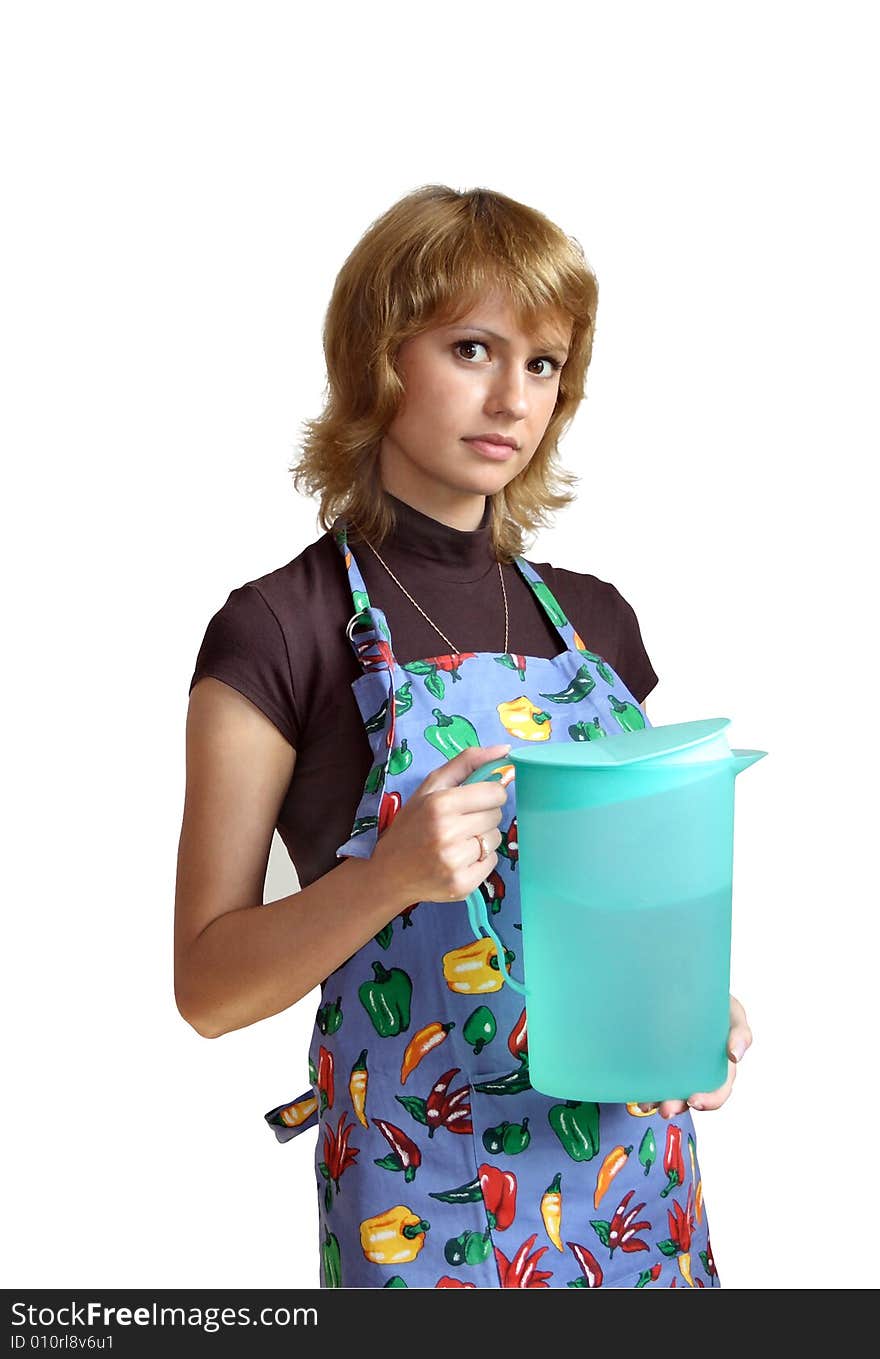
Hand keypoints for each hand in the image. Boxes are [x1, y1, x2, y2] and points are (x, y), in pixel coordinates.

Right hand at [368, 743, 511, 909]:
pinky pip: (492, 862)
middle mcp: (448, 833)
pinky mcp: (462, 885)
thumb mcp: (430, 787)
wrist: (388, 873)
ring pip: (495, 839)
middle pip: (497, 816)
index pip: (495, 793)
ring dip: (482, 838)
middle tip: (459, 823)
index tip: (474, 800)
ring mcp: (455, 862)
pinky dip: (480, 860)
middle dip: (483, 816)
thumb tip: (506, 750)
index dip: (488, 794)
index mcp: (440, 804)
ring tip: (457, 842)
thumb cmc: (411, 825)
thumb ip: (467, 762)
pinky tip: (459, 859)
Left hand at [638, 994, 752, 1118]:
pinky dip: (648, 1088)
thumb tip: (735, 1055)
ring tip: (646, 1105)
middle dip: (681, 1105)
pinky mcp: (662, 1057)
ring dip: (662, 1101)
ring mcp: (682, 1064)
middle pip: (694, 1095)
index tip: (694, 1100)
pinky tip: (639, 1093)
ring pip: (674, 1091)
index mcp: (722, 1063)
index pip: (721, 1088)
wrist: (688, 984)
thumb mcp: (734, 1013)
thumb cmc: (717, 1001)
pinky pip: (657, 1077)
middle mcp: (703, 1069)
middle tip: (667, 1108)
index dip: (711, 1099)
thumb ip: (740, 1033)